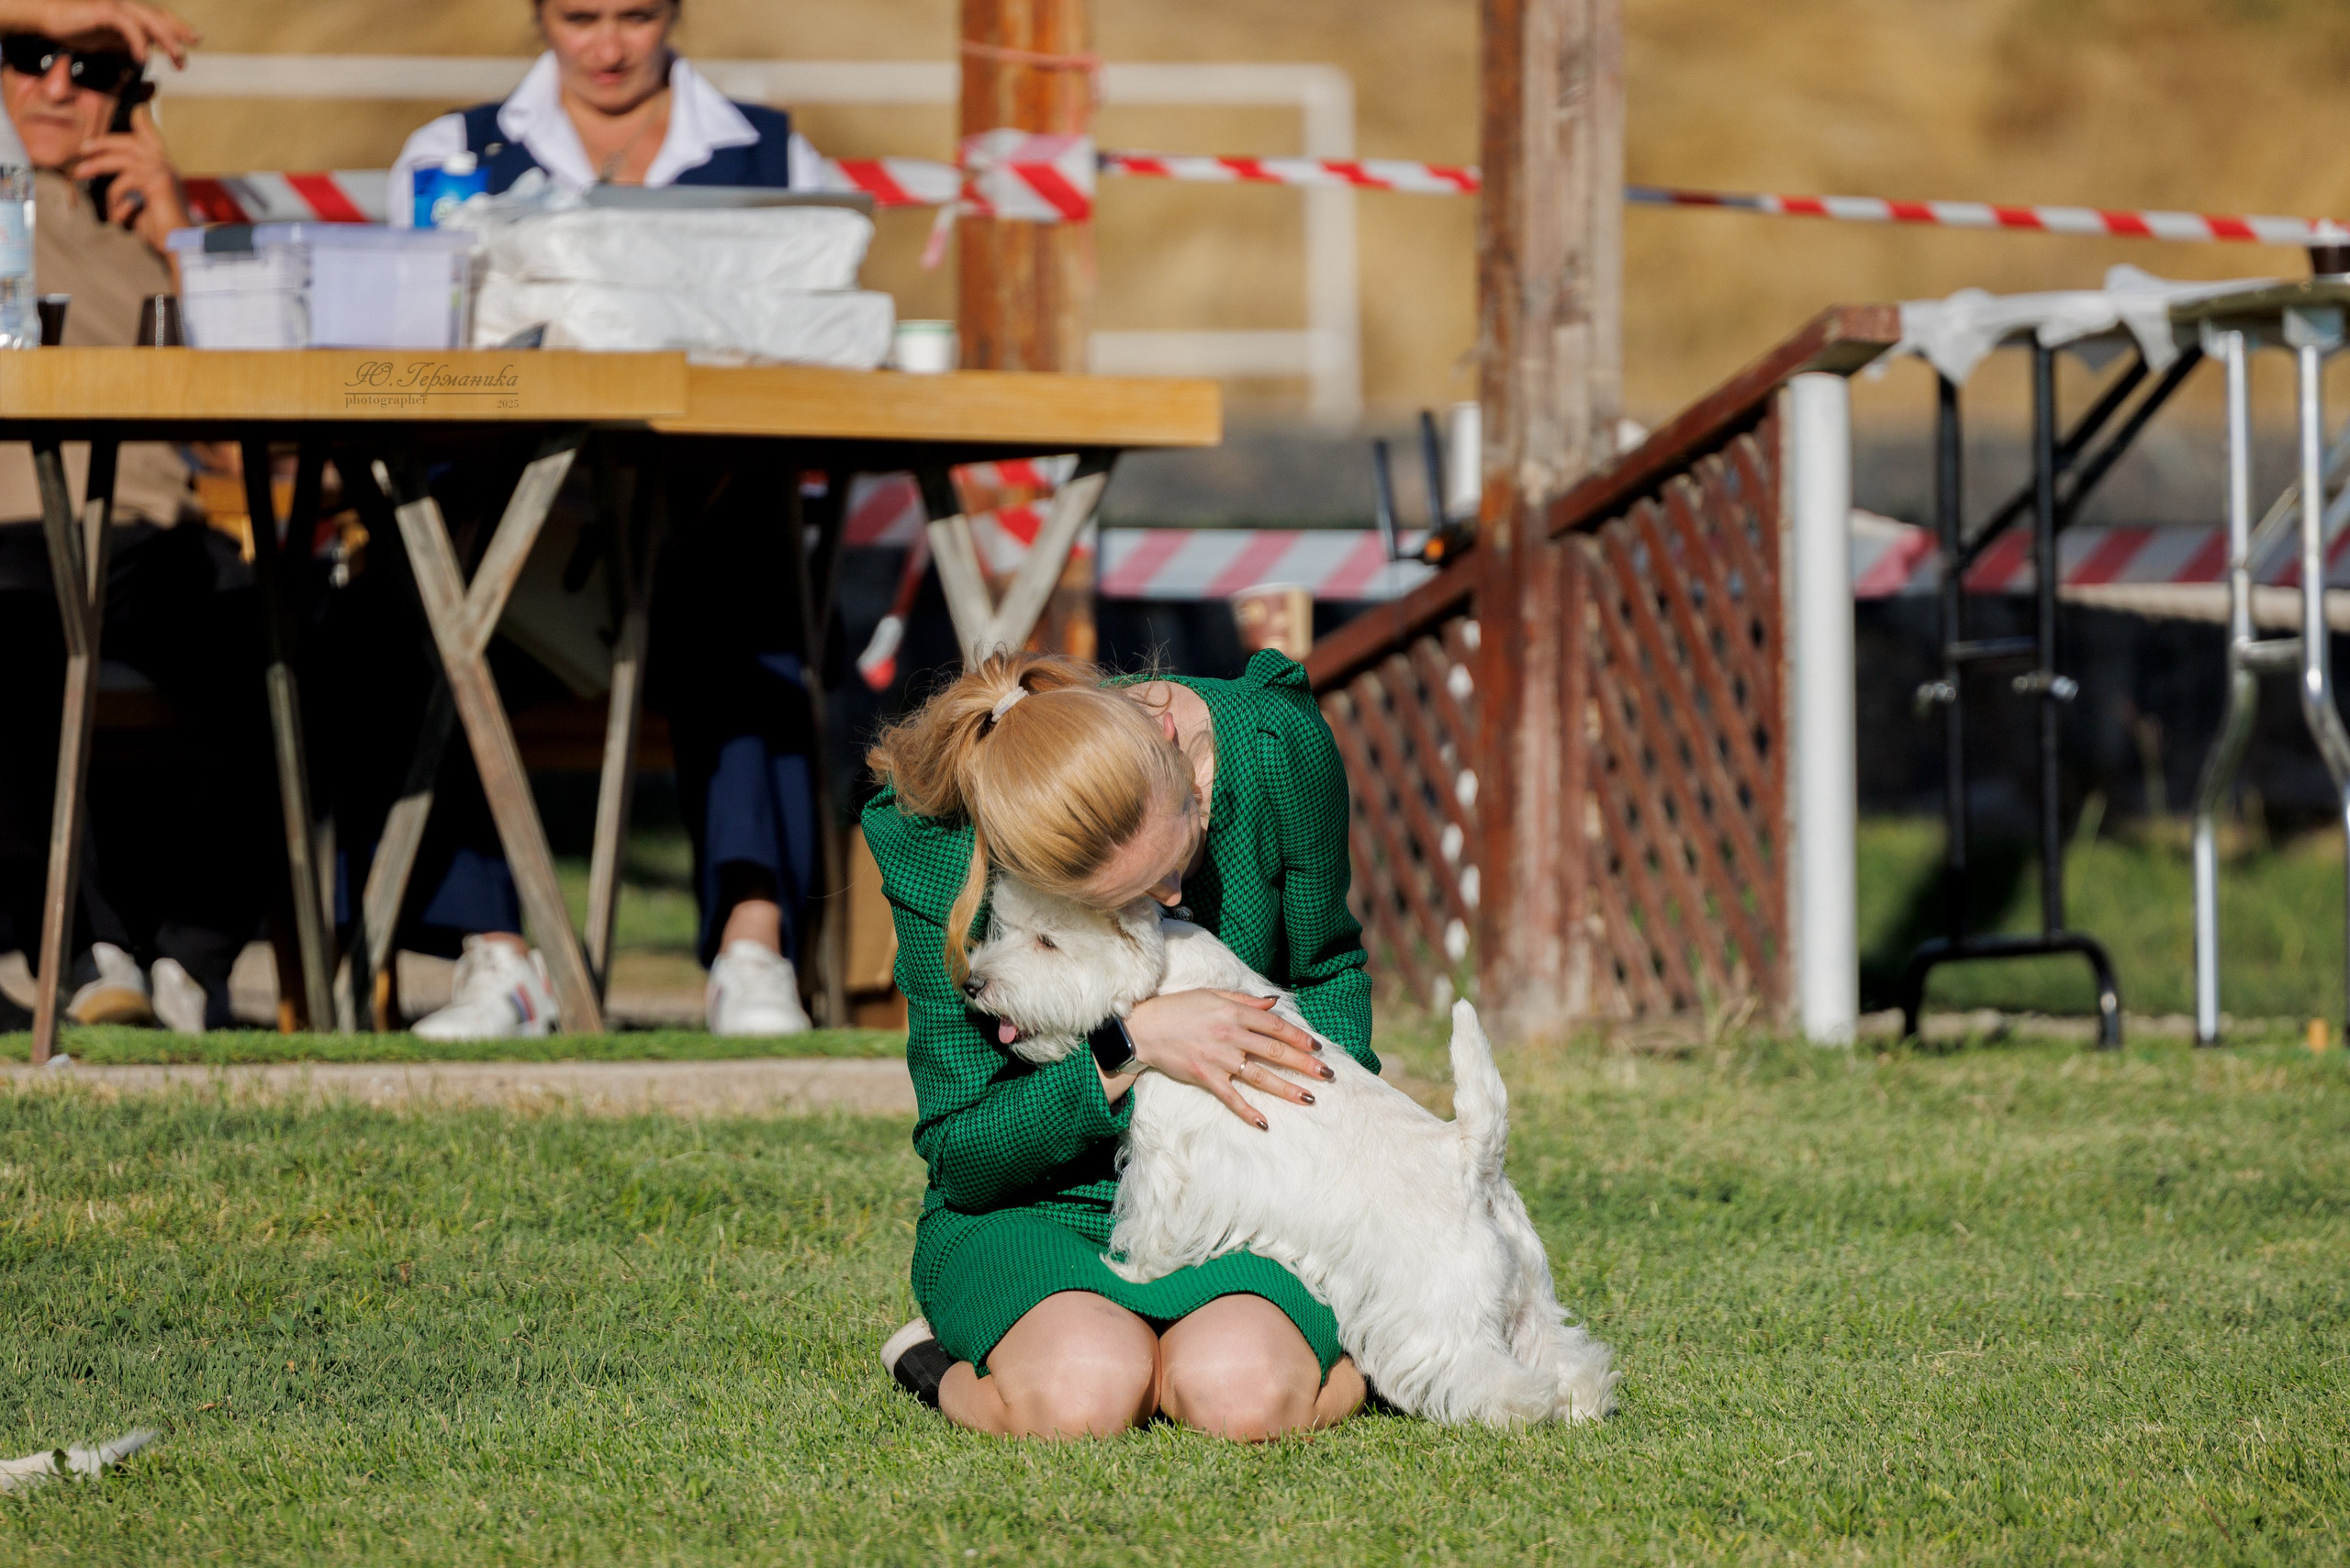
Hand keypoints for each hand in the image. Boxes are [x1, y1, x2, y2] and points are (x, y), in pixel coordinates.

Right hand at [0, 1, 199, 66]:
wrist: (47, 17)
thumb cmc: (76, 28)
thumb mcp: (109, 41)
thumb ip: (128, 45)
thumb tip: (145, 56)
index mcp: (129, 13)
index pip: (160, 17)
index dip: (178, 27)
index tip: (194, 40)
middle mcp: (126, 6)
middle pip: (160, 18)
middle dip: (179, 34)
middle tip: (190, 53)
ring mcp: (116, 6)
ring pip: (149, 21)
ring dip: (167, 40)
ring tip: (177, 58)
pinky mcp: (104, 10)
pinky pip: (128, 26)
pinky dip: (138, 41)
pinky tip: (143, 58)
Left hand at [72, 102, 187, 249]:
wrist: (181, 245)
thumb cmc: (161, 229)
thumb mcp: (141, 203)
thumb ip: (129, 187)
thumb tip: (107, 179)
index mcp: (164, 167)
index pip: (151, 134)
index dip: (142, 118)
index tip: (135, 106)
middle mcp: (166, 165)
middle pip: (130, 141)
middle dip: (104, 143)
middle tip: (83, 149)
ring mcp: (163, 171)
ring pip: (122, 158)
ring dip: (97, 165)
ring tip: (79, 174)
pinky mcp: (157, 183)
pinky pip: (124, 181)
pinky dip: (115, 200)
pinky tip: (117, 216)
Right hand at [1111, 988, 1333, 1129]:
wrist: (1144, 1028)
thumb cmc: (1179, 1008)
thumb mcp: (1213, 996)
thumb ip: (1245, 1002)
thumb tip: (1274, 1004)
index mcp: (1235, 1013)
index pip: (1276, 1027)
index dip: (1300, 1037)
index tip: (1318, 1047)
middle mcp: (1231, 1035)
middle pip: (1276, 1052)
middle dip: (1305, 1064)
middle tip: (1327, 1075)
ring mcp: (1219, 1058)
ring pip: (1260, 1076)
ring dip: (1287, 1088)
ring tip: (1309, 1099)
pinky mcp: (1205, 1077)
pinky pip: (1231, 1097)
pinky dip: (1247, 1111)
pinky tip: (1264, 1122)